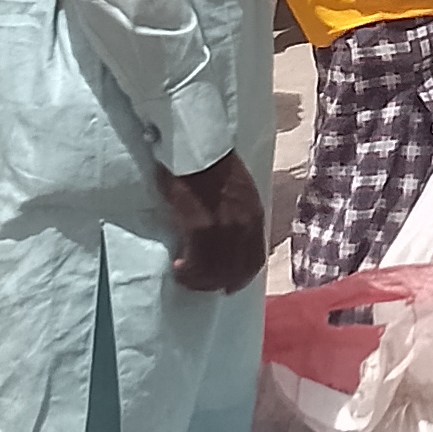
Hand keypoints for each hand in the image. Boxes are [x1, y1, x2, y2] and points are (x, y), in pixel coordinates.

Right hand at [156, 151, 266, 293]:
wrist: (198, 146)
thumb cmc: (213, 162)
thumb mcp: (240, 190)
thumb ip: (239, 214)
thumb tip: (228, 234)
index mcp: (255, 216)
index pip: (255, 260)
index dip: (240, 277)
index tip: (227, 285)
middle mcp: (244, 226)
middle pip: (235, 271)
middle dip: (216, 282)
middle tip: (198, 283)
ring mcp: (224, 227)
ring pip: (215, 271)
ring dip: (198, 280)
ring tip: (183, 274)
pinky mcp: (201, 225)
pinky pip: (196, 261)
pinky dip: (187, 271)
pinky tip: (177, 266)